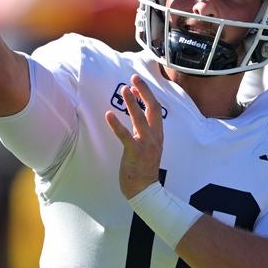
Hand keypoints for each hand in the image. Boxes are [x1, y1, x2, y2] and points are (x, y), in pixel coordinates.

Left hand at [105, 75, 163, 198]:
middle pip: (153, 108)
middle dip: (144, 91)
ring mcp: (146, 144)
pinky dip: (116, 124)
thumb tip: (138, 117)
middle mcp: (155, 136)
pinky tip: (108, 114)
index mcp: (158, 134)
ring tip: (124, 89)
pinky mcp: (134, 152)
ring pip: (140, 118)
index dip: (147, 94)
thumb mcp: (150, 147)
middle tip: (134, 78)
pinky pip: (125, 135)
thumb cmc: (144, 169)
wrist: (145, 190)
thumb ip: (146, 132)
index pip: (156, 109)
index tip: (137, 84)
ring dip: (132, 102)